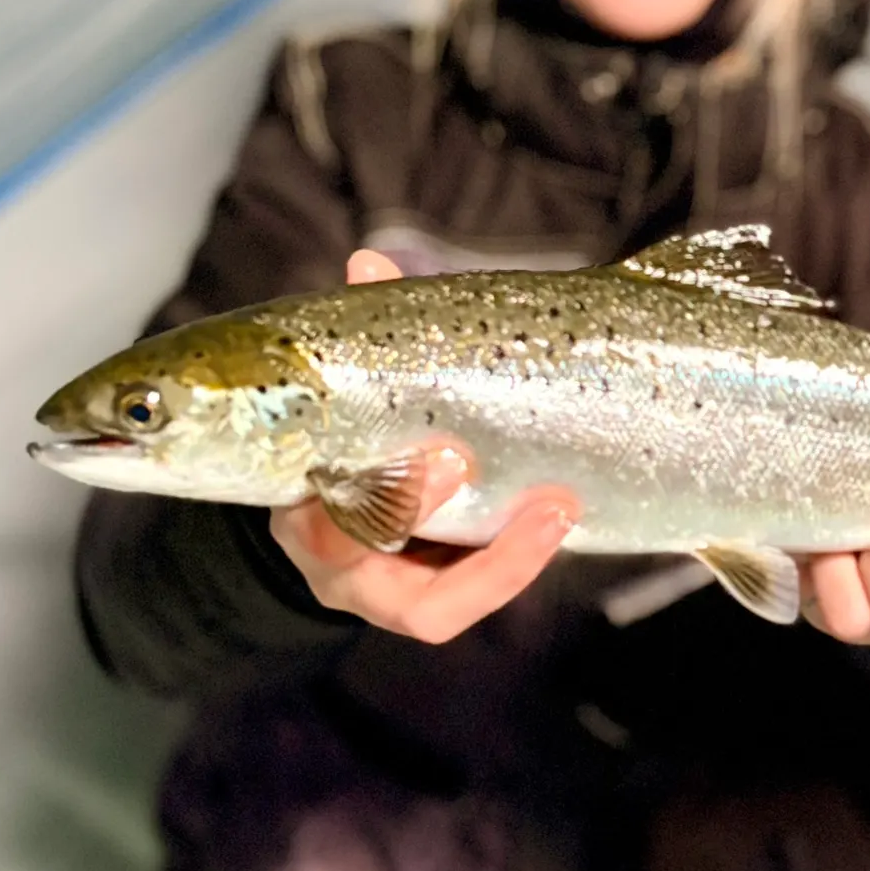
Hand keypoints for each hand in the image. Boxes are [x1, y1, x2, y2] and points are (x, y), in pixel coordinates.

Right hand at [268, 249, 580, 642]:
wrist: (340, 509)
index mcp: (307, 514)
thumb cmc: (348, 441)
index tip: (447, 456)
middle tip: (512, 483)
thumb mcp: (351, 401)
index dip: (385, 501)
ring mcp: (394, 592)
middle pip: (383, 578)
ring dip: (505, 562)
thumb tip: (371, 265)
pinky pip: (478, 594)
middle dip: (445, 534)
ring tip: (558, 508)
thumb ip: (368, 342)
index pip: (324, 529)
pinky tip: (562, 515)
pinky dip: (520, 560)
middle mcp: (343, 568)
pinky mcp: (442, 595)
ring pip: (440, 605)